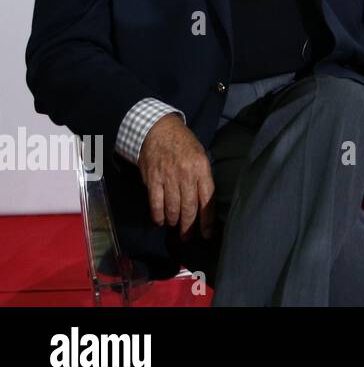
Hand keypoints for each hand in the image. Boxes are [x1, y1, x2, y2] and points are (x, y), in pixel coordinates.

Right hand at [137, 114, 214, 240]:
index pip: (207, 199)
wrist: (159, 130)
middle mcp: (186, 175)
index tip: (207, 234)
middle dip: (189, 226)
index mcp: (202, 169)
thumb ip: (202, 178)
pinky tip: (161, 221)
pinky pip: (155, 203)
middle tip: (187, 237)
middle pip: (189, 207)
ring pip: (173, 208)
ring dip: (174, 221)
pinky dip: (158, 215)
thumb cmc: (184, 144)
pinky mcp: (152, 179)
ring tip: (175, 227)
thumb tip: (204, 203)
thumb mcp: (201, 156)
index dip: (207, 219)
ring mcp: (168, 177)